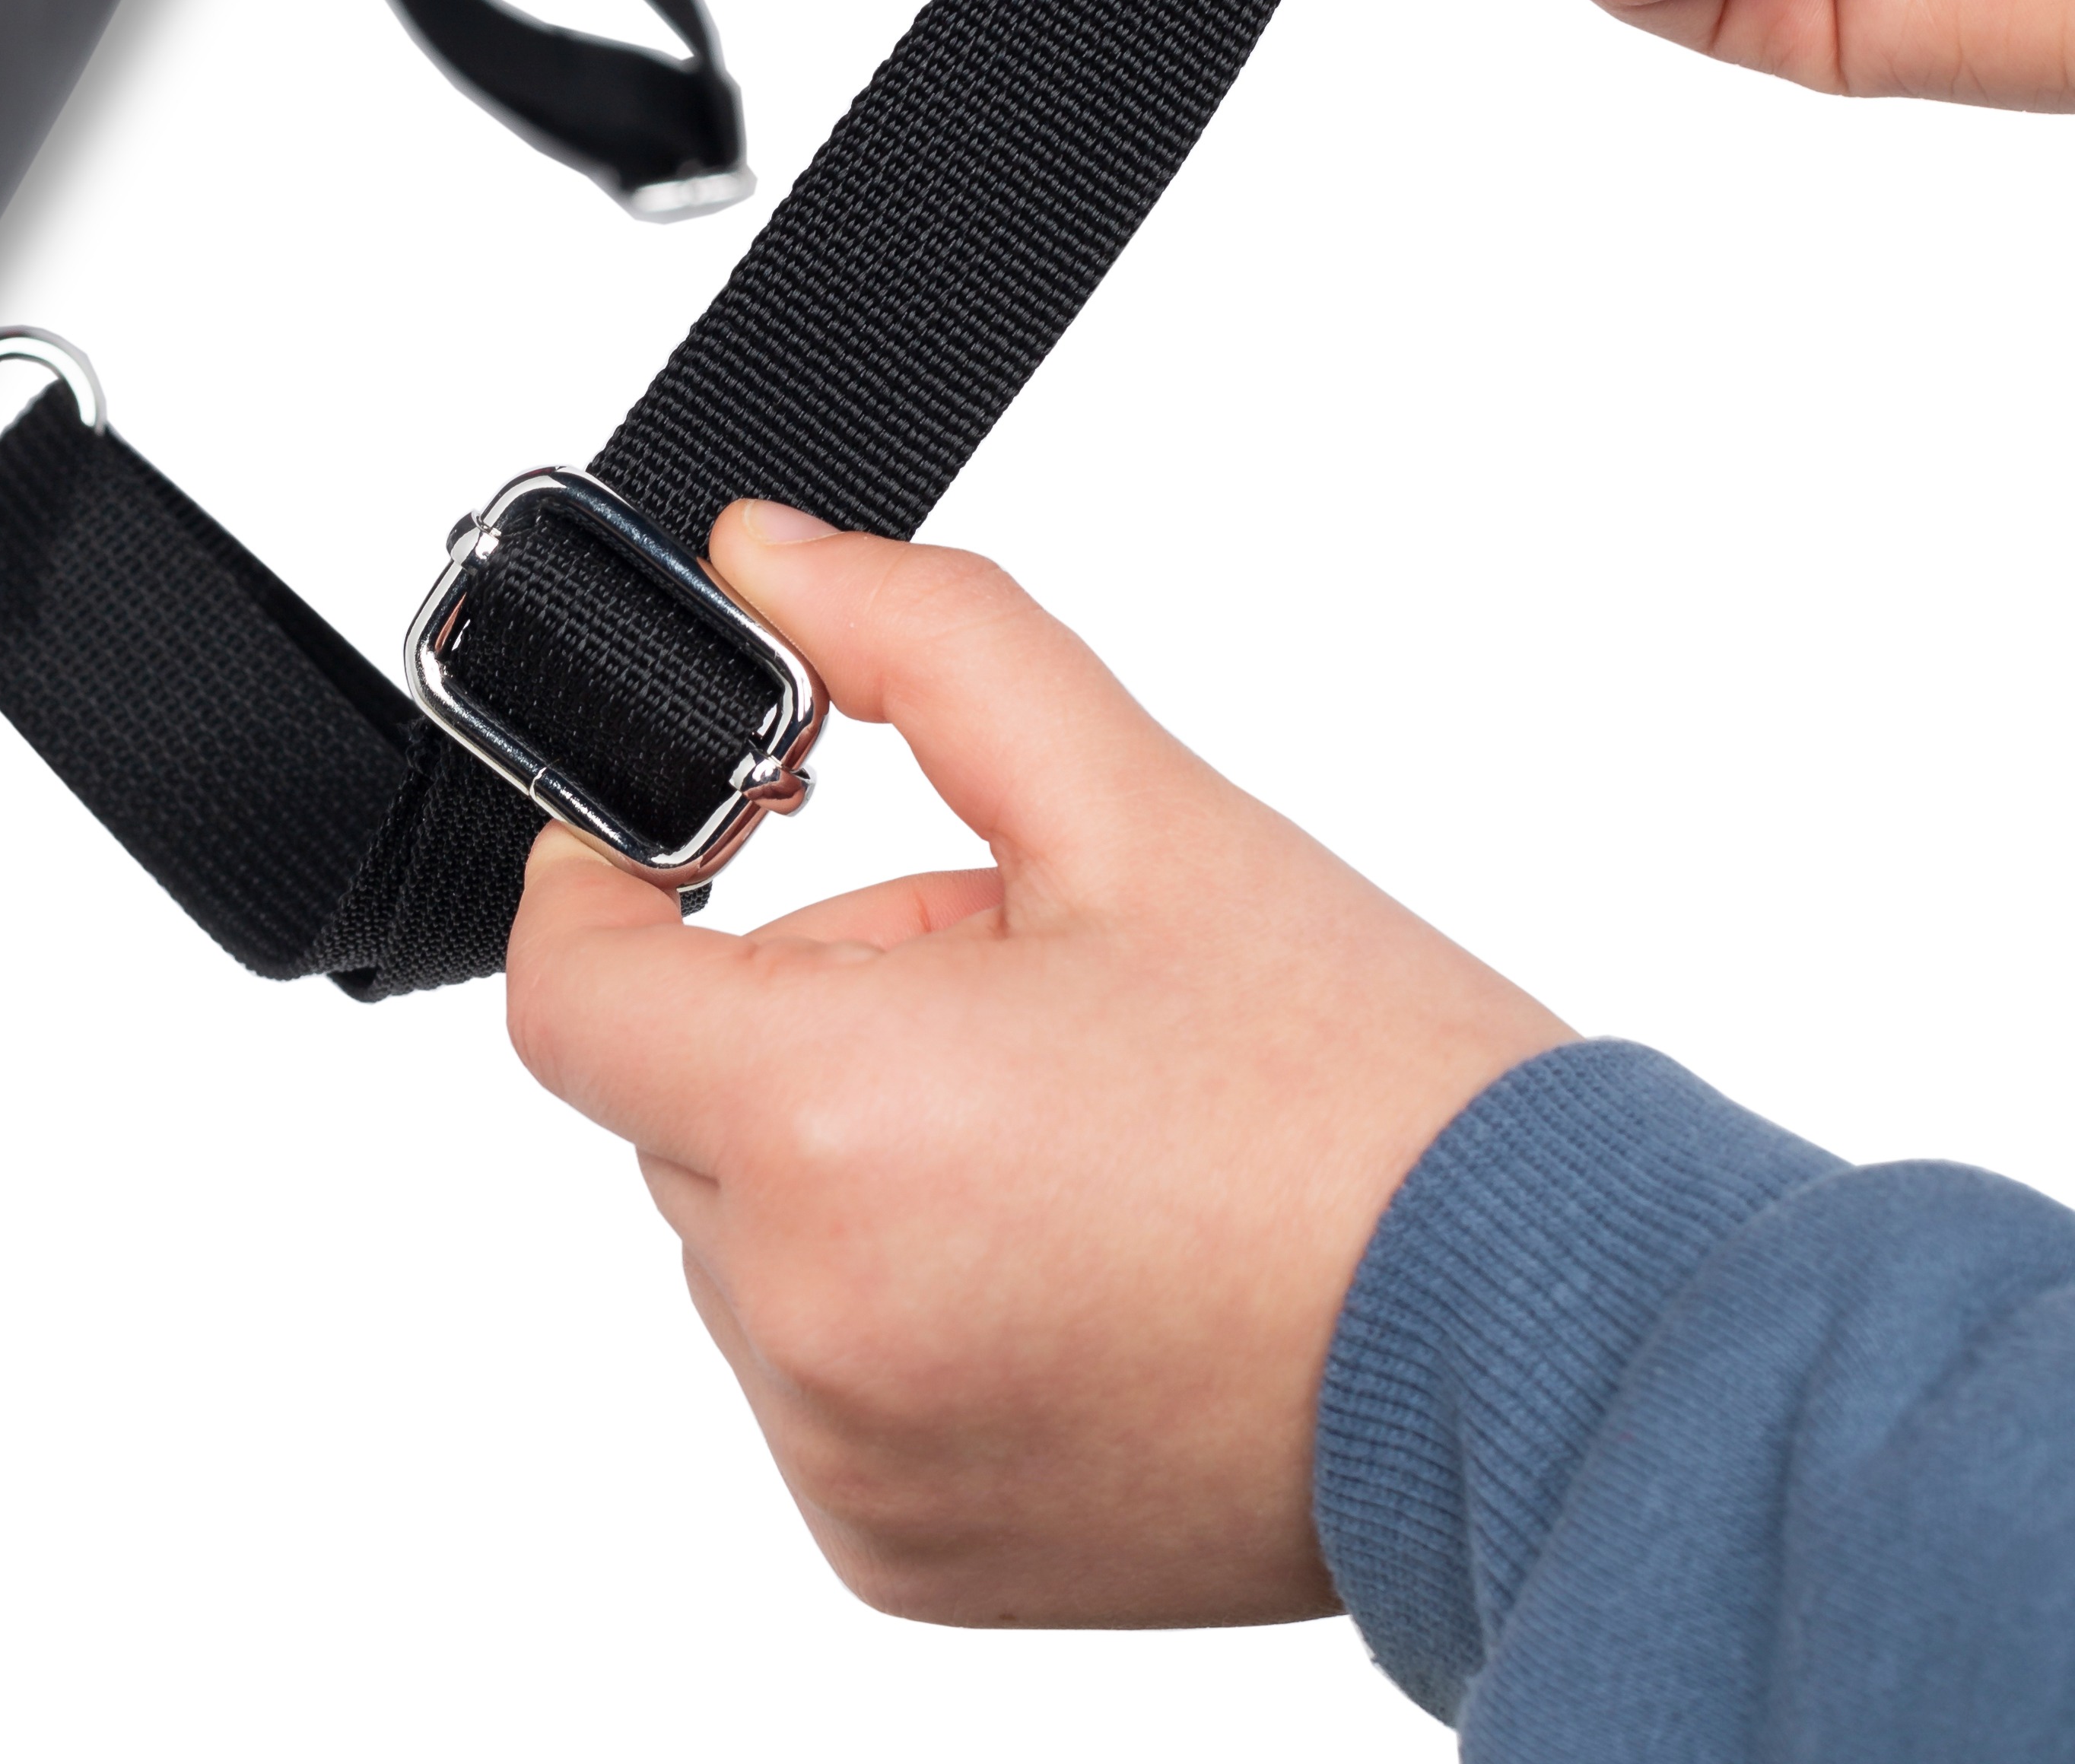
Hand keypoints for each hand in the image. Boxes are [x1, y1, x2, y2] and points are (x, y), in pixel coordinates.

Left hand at [505, 503, 1568, 1628]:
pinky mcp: (898, 1556)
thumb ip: (928, 645)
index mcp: (838, 1127)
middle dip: (810, 1006)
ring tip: (1072, 1128)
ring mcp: (852, 1460)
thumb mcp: (1140, 810)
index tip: (672, 841)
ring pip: (747, 1228)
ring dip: (850, 1146)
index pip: (572, 992)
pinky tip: (1066, 1253)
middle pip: (682, 1095)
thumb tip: (768, 561)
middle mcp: (814, 1323)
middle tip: (1015, 983)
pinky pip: (811, 1363)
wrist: (1545, 1358)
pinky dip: (887, 1285)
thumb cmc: (1367, 1098)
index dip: (601, 885)